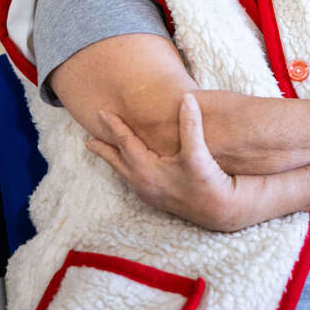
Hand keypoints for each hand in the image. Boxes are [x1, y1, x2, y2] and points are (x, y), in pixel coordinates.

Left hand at [86, 93, 237, 230]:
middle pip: (117, 161)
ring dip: (115, 160)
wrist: (220, 211)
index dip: (114, 126)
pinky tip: (131, 167)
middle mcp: (142, 184)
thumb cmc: (208, 181)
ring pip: (124, 173)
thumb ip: (191, 124)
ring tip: (106, 152)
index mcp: (146, 171)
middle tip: (88, 141)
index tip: (101, 113)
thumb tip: (187, 98)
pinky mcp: (157, 199)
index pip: (125, 142)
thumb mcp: (198, 152)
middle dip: (104, 149)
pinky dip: (126, 169)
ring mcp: (148, 194)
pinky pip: (133, 180)